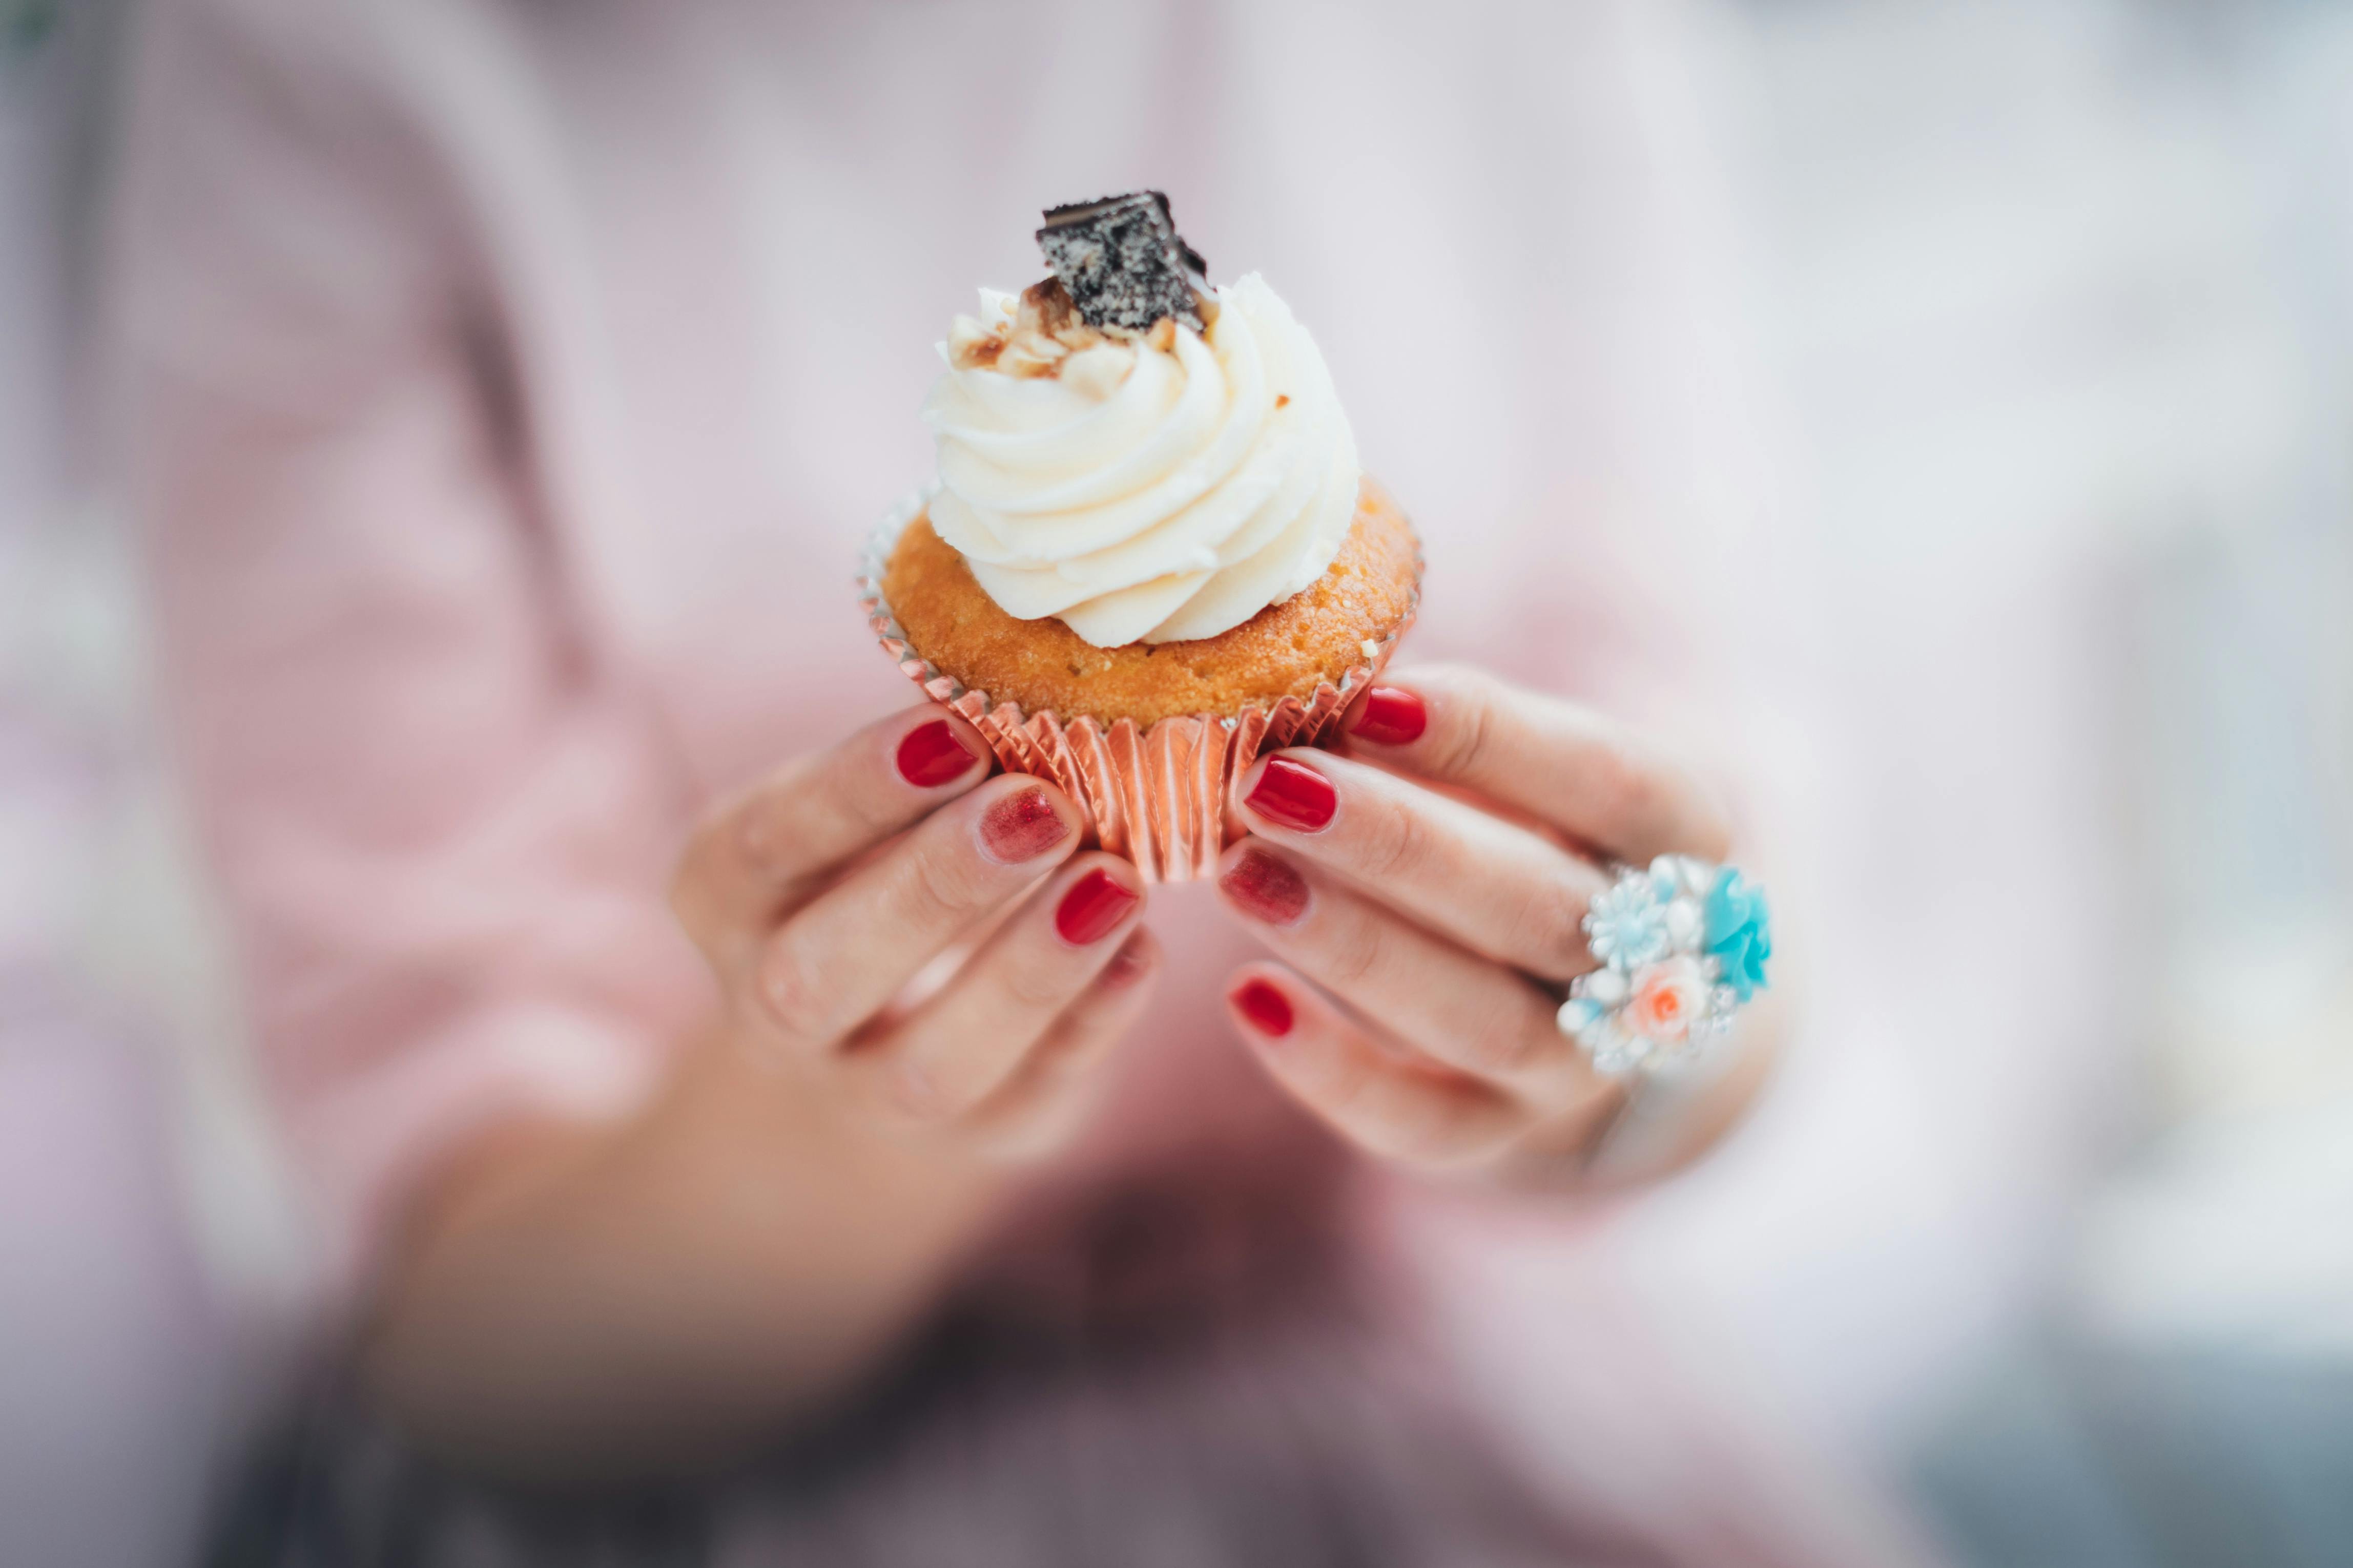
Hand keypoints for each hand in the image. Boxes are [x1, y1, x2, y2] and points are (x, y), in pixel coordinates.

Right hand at [672, 702, 1157, 1159]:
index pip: (762, 846)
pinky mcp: (983, 1137)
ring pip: (927, 1067)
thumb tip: (1044, 653)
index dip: (850, 793)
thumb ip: (927, 753)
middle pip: (818, 976)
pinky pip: (1031, 1099)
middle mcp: (777, 1011)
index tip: (949, 731)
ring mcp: (870, 1094)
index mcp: (727, 896)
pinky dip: (1091, 1025)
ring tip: (1115, 882)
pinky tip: (1143, 951)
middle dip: (930, 889)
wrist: (874, 1040)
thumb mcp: (868, 804)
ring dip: (1024, 972)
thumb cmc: (884, 860)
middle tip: (1039, 807)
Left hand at [1215, 665, 1768, 1183]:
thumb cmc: (1540, 821)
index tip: (1372, 699)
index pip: (1611, 782)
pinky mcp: (1502, 1130)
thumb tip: (1304, 684)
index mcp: (1684, 838)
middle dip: (1399, 845)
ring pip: (1482, 1020)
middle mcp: (1656, 964)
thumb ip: (1445, 730)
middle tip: (1270, 787)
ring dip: (1356, 947)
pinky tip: (1246, 996)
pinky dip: (1333, 1070)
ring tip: (1239, 874)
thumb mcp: (1530, 760)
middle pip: (1538, 910)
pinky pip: (1424, 1125)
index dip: (1495, 738)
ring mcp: (1583, 1064)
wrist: (1609, 974)